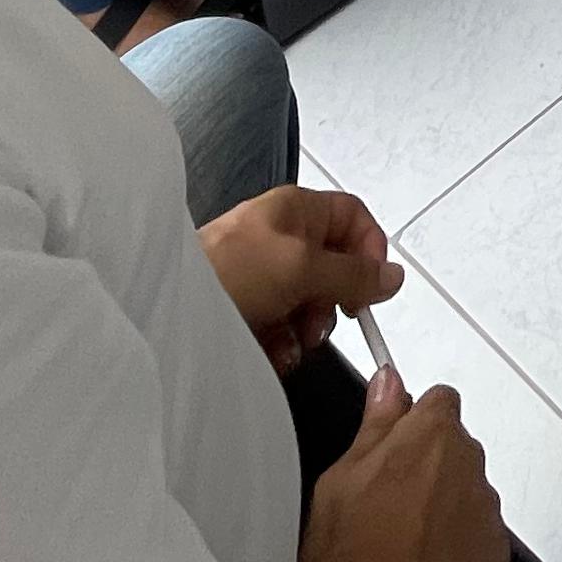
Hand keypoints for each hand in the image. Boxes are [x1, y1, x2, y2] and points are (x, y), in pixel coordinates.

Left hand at [202, 185, 401, 376]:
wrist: (169, 310)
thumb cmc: (226, 271)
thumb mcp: (303, 268)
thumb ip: (354, 274)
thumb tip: (391, 276)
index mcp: (296, 210)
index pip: (353, 218)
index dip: (369, 250)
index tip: (372, 286)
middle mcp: (280, 237)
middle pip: (333, 267)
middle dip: (333, 300)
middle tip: (323, 317)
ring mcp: (262, 274)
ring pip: (309, 302)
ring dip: (307, 327)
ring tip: (290, 338)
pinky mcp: (246, 307)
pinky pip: (282, 326)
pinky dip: (282, 343)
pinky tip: (271, 351)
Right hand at [292, 374, 505, 561]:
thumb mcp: (338, 482)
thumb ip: (375, 424)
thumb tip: (387, 385)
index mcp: (431, 435)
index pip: (436, 400)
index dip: (411, 421)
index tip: (392, 439)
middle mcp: (469, 465)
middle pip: (452, 447)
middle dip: (425, 464)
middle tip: (383, 500)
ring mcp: (486, 511)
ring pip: (464, 491)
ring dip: (441, 505)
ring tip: (397, 542)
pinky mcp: (496, 552)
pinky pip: (477, 533)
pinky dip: (456, 544)